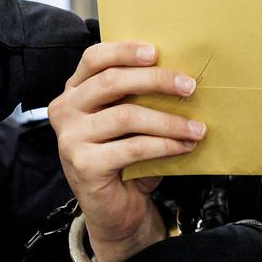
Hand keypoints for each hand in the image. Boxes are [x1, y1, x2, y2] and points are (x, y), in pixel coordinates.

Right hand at [48, 41, 204, 261]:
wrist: (115, 210)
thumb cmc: (125, 160)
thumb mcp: (128, 121)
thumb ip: (137, 97)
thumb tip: (179, 75)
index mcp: (74, 92)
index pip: (94, 58)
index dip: (125, 51)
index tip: (157, 52)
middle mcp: (65, 111)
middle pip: (111, 82)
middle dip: (156, 80)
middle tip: (189, 87)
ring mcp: (70, 138)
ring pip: (126, 116)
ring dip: (168, 120)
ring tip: (196, 127)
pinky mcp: (84, 164)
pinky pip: (133, 147)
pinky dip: (165, 145)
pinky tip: (184, 146)